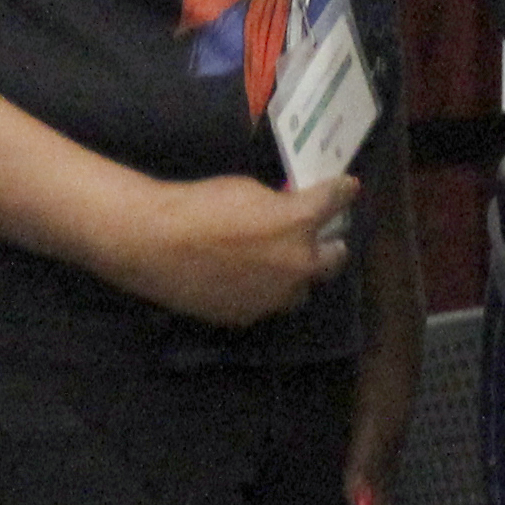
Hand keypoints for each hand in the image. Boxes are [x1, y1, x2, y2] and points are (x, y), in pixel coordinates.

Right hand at [98, 171, 358, 328]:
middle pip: (335, 259)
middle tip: (324, 237)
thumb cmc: (200, 205)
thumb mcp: (247, 190)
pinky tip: (247, 280)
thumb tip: (288, 211)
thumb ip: (278, 205)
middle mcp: (298, 265)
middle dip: (331, 245)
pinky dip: (265, 291)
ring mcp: (275, 297)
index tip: (347, 188)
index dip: (342, 192)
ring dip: (298, 274)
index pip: (334, 203)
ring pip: (302, 288)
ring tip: (282, 264)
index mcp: (300, 225)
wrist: (157, 245)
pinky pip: (268, 303)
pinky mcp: (249, 316)